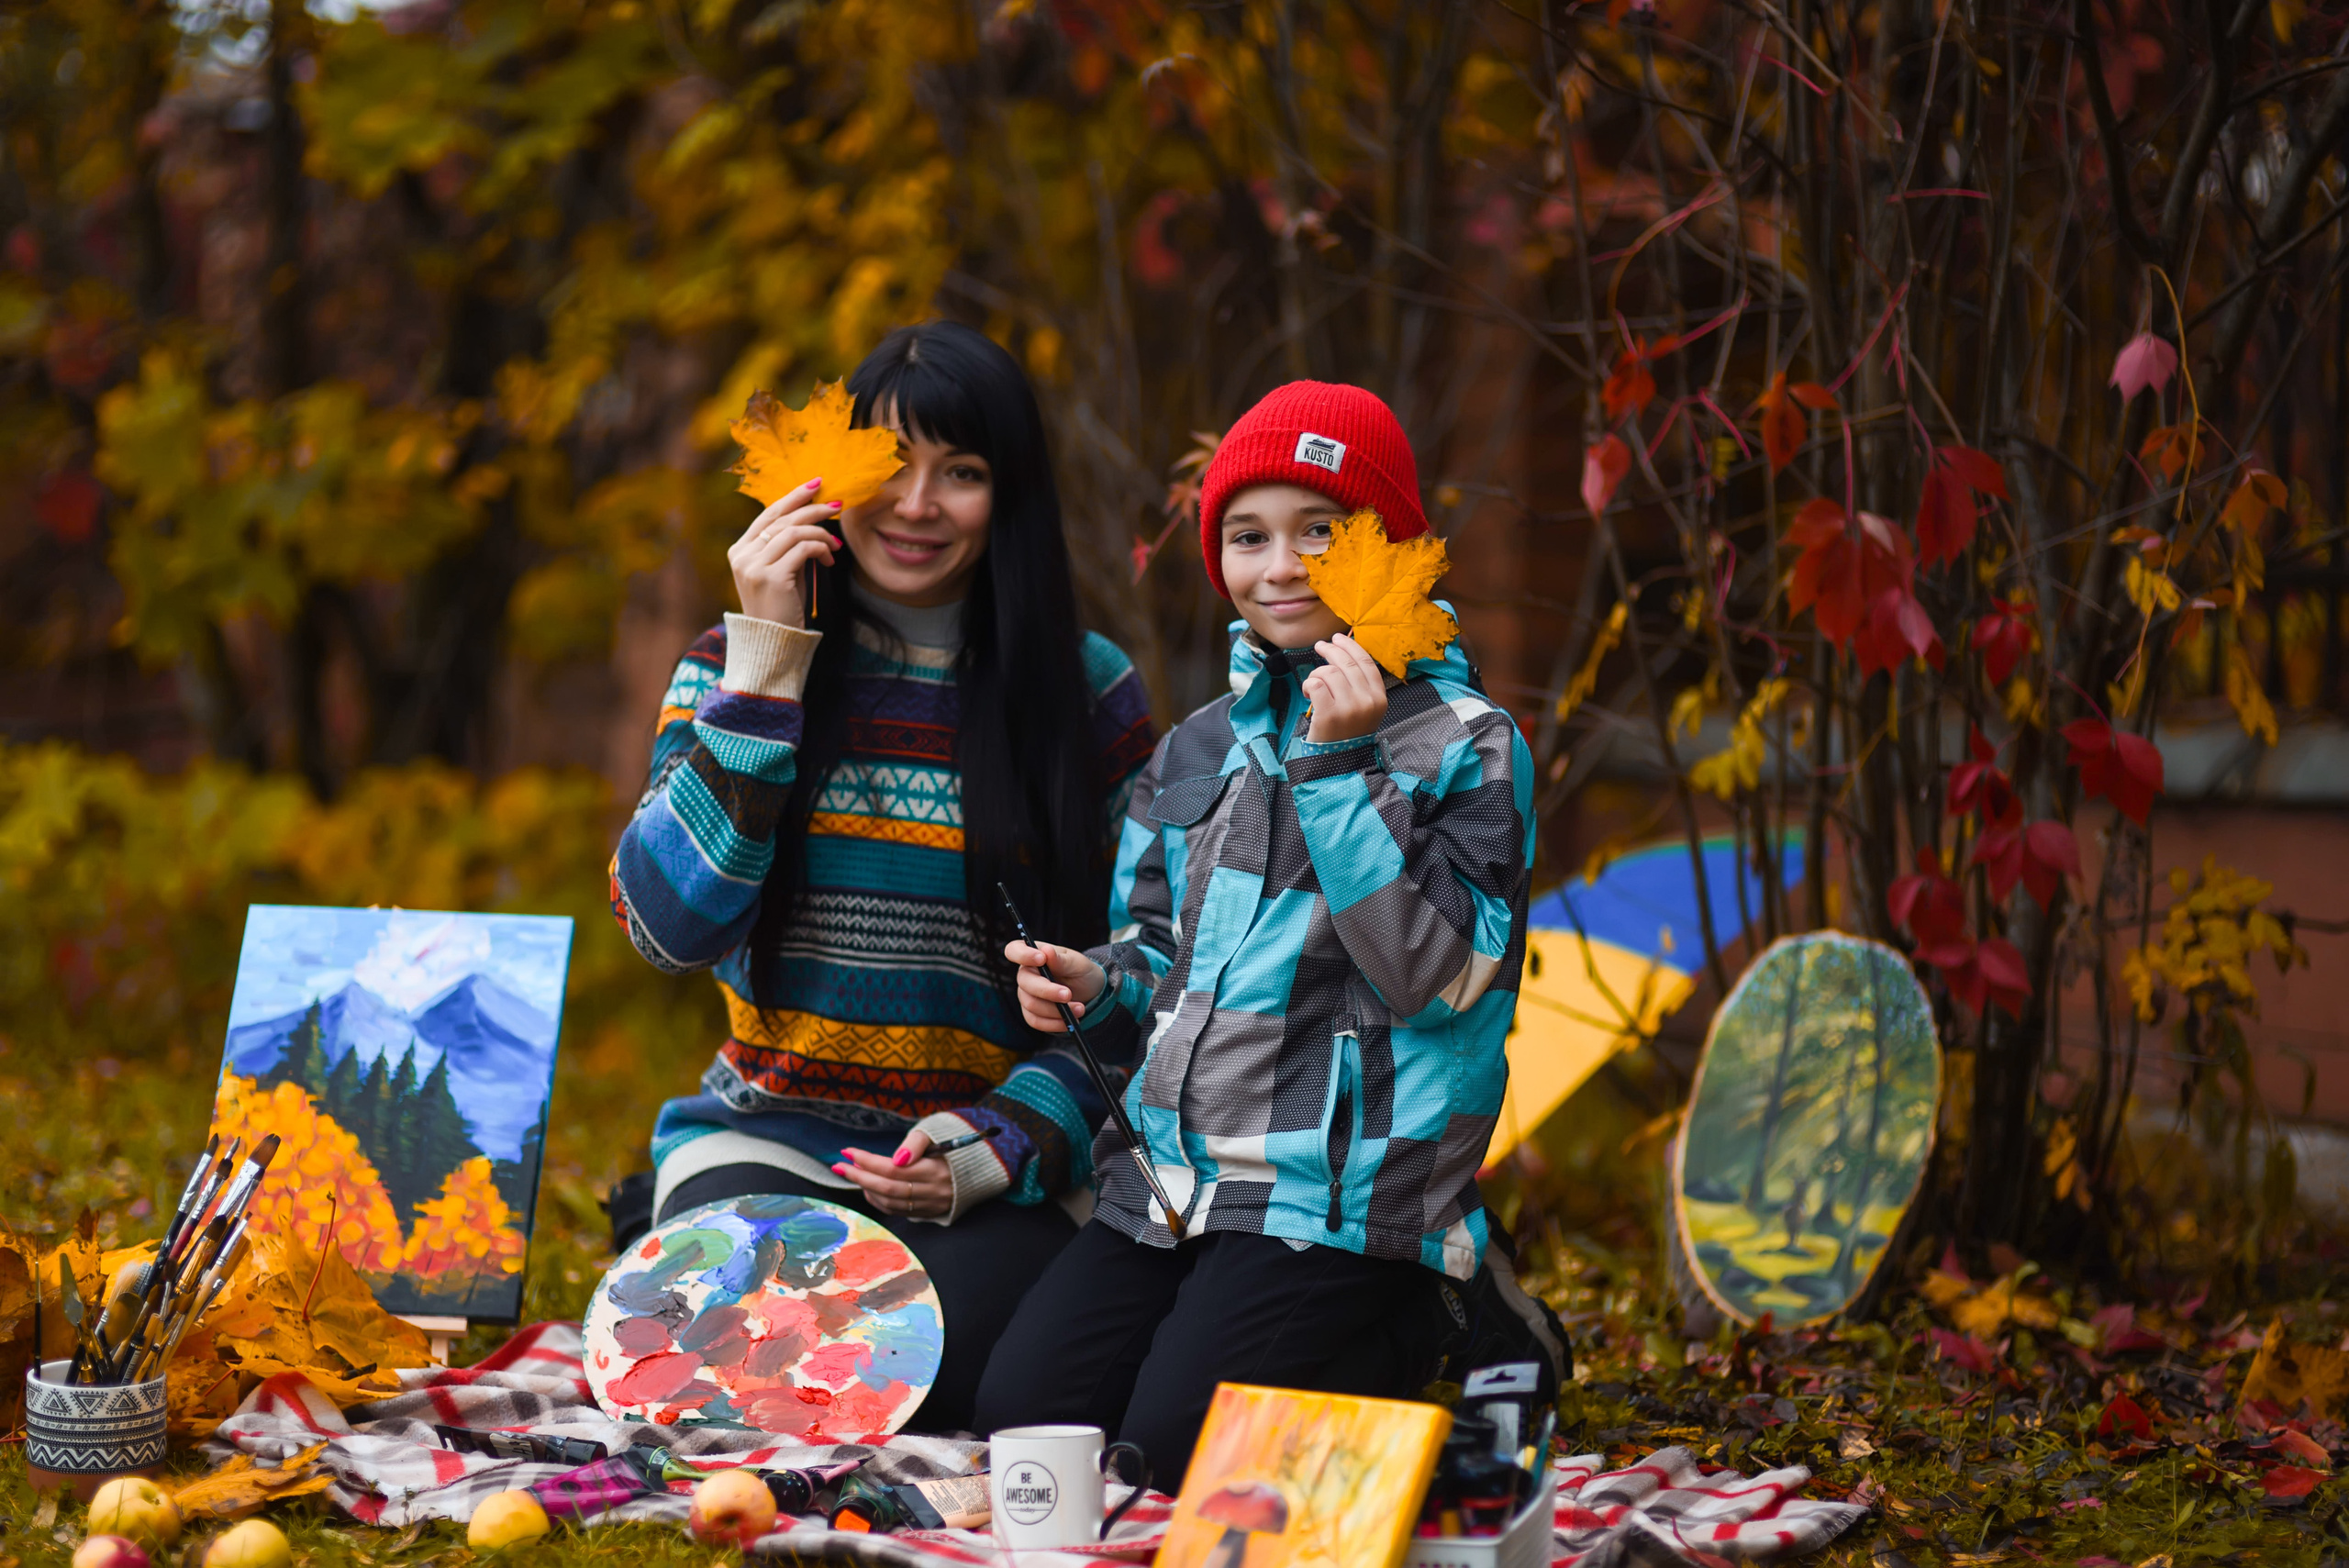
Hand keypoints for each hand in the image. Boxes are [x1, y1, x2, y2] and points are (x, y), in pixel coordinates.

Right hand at [729, 478, 840, 625]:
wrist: (773, 642)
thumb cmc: (781, 606)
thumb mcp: (781, 570)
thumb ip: (787, 545)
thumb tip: (813, 516)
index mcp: (740, 550)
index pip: (768, 514)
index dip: (792, 496)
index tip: (815, 484)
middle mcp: (742, 555)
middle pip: (782, 518)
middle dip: (813, 508)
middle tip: (837, 504)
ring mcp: (753, 566)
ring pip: (794, 531)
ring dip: (821, 533)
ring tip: (835, 543)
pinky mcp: (771, 577)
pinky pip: (803, 549)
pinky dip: (821, 548)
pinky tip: (829, 557)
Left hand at [832, 1128, 953, 1219]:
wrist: (977, 1168)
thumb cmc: (951, 1145)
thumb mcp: (936, 1135)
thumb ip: (916, 1143)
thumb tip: (896, 1159)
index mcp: (935, 1169)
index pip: (893, 1168)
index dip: (867, 1161)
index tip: (848, 1151)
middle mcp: (932, 1191)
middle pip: (887, 1188)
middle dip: (859, 1177)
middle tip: (839, 1166)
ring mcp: (930, 1205)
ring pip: (890, 1202)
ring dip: (866, 1189)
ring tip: (853, 1174)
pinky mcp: (927, 1213)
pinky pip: (897, 1211)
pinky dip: (878, 1201)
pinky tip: (868, 1189)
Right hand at [1004, 939, 1104, 1032]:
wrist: (1090, 992)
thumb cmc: (1080, 972)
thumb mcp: (1077, 963)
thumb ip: (1061, 959)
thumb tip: (1047, 951)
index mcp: (1034, 955)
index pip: (1014, 950)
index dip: (1022, 954)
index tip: (1041, 959)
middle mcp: (1026, 975)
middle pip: (1025, 983)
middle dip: (1047, 990)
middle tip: (1068, 994)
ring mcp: (1027, 995)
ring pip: (1031, 1004)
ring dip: (1056, 1010)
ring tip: (1079, 1009)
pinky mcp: (1032, 1014)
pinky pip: (1036, 1021)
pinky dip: (1054, 1023)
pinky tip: (1070, 1022)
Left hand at [1304, 633, 1387, 741]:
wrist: (1339, 761)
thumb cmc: (1348, 731)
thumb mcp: (1365, 709)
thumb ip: (1360, 684)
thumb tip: (1344, 652)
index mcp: (1379, 697)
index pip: (1365, 662)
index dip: (1350, 646)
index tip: (1338, 638)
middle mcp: (1367, 701)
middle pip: (1346, 663)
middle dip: (1330, 650)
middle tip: (1320, 646)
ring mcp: (1349, 708)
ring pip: (1329, 672)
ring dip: (1316, 674)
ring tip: (1314, 686)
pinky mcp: (1330, 715)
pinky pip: (1316, 684)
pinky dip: (1308, 685)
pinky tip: (1308, 694)